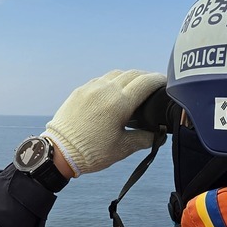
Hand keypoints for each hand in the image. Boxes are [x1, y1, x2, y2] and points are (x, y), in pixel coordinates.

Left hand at [44, 70, 167, 175]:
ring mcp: (91, 88)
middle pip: (133, 74)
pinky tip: (114, 92)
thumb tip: (159, 135)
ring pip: (116, 74)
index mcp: (120, 103)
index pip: (146, 82)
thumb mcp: (123, 148)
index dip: (160, 80)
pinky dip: (112, 81)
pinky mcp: (80, 91)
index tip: (167, 82)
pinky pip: (101, 79)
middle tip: (154, 85)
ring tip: (135, 88)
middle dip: (146, 77)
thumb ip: (145, 138)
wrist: (59, 152)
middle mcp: (106, 90)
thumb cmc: (91, 152)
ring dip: (129, 77)